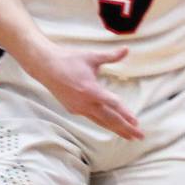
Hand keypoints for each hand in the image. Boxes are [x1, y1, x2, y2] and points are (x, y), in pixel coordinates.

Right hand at [25, 44, 142, 139]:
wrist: (45, 67)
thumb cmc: (69, 59)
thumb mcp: (92, 57)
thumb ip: (111, 56)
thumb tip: (127, 48)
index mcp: (91, 91)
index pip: (113, 105)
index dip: (125, 114)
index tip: (136, 122)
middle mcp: (84, 103)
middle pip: (109, 119)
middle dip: (125, 128)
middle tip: (139, 136)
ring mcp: (78, 108)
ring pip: (100, 122)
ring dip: (115, 129)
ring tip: (129, 136)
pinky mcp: (73, 109)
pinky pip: (92, 118)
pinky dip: (103, 123)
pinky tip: (111, 126)